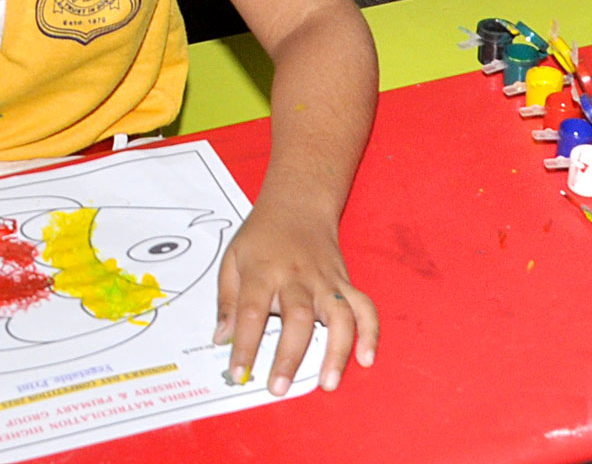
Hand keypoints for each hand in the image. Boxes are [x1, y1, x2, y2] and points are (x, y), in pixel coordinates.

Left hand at [214, 201, 376, 395]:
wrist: (298, 204)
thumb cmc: (262, 236)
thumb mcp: (232, 259)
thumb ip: (226, 300)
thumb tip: (222, 339)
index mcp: (263, 271)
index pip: (251, 312)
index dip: (245, 345)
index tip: (239, 374)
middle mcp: (297, 277)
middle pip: (297, 317)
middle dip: (289, 355)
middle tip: (278, 387)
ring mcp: (325, 280)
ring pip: (338, 315)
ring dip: (336, 351)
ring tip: (328, 383)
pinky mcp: (345, 283)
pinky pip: (363, 307)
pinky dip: (369, 332)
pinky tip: (366, 357)